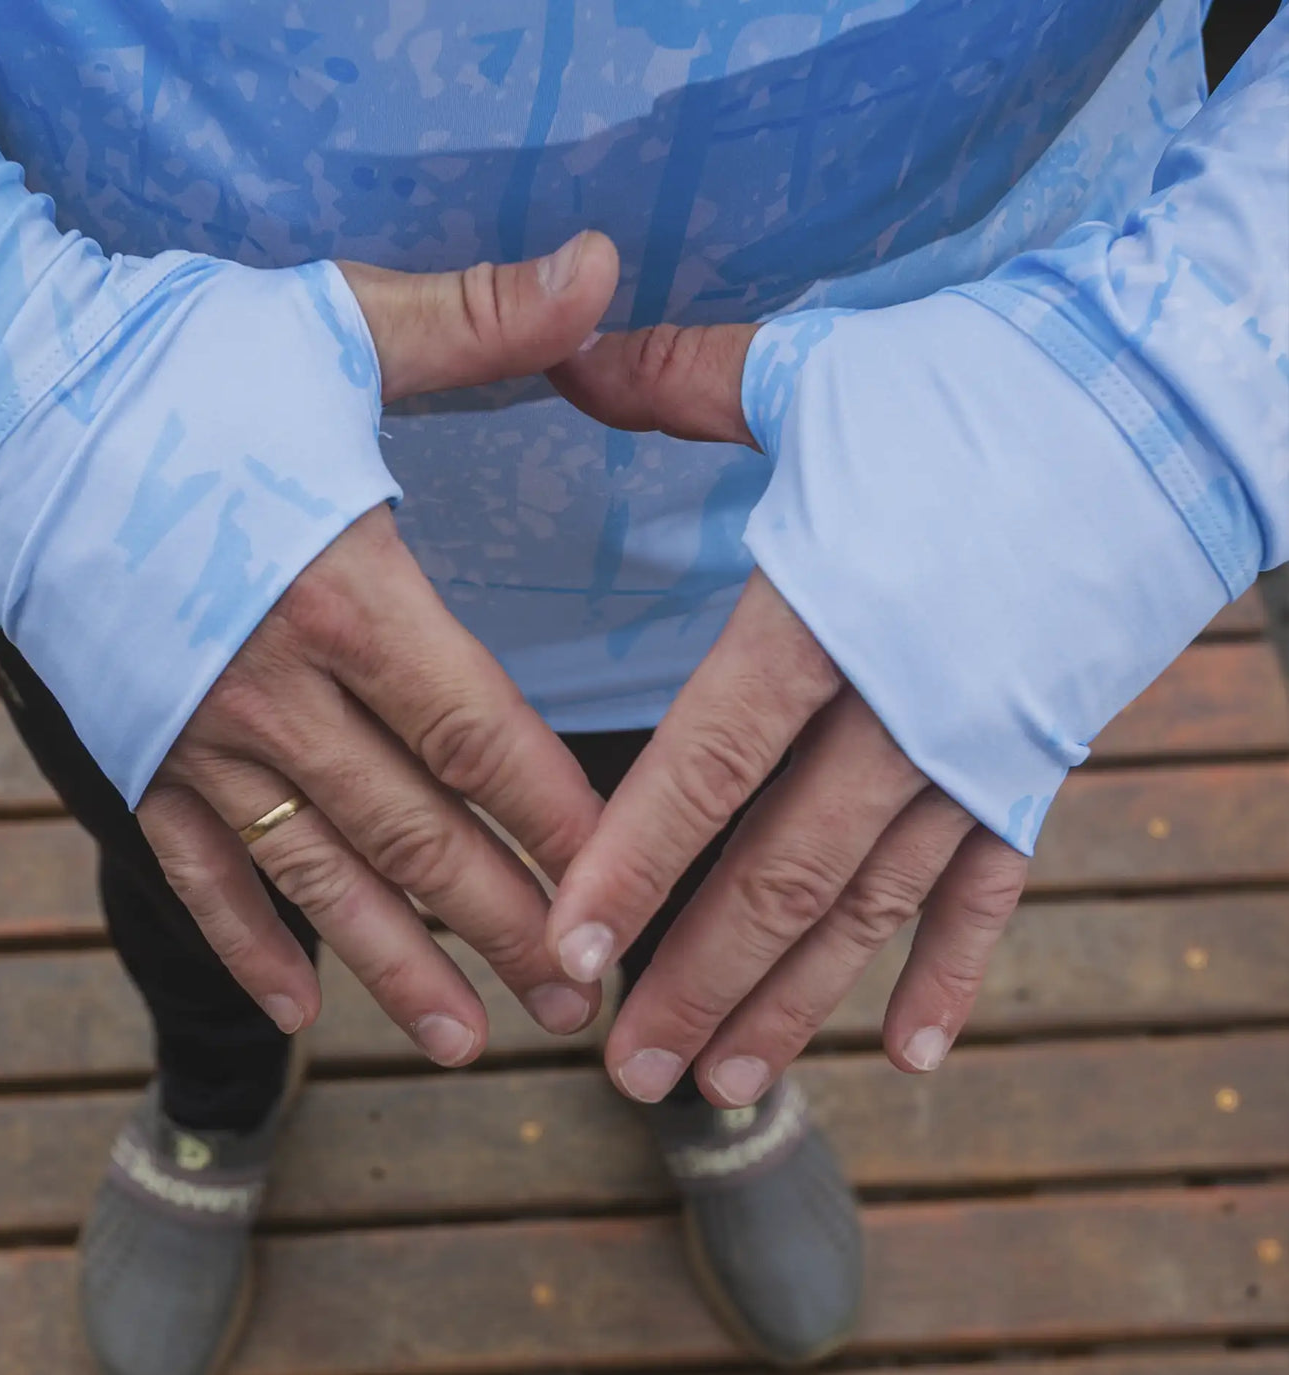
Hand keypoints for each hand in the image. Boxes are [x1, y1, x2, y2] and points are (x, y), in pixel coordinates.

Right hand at [136, 232, 620, 1065]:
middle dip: (504, 924)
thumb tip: (603, 265)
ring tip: (465, 1042)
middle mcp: (275, 689)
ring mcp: (197, 735)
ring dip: (395, 964)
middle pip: (415, 834)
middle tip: (578, 1001)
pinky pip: (198, 868)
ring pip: (317, 876)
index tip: (623, 892)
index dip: (560, 825)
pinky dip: (245, 939)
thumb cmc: (178, 357)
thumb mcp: (336, 324)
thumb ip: (481, 321)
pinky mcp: (134, 751)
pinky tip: (295, 1005)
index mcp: (345, 591)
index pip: (480, 738)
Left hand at [544, 322, 1028, 1103]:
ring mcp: (980, 750)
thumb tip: (564, 351)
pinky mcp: (1041, 764)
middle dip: (697, 978)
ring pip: (870, 903)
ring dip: (792, 999)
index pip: (707, 764)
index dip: (631, 863)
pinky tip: (908, 1054)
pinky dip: (954, 970)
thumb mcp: (819, 372)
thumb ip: (679, 382)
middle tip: (624, 1069)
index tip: (567, 951)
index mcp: (829, 612)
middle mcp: (902, 708)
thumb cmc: (988, 379)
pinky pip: (993, 887)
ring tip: (721, 1085)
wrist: (1175, 397)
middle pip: (781, 871)